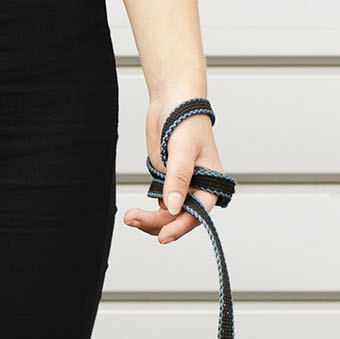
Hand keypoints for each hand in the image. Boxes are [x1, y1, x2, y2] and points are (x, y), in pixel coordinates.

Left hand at [121, 101, 224, 244]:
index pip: (198, 212)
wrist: (172, 102)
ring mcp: (180, 187)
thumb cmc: (187, 121)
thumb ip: (178, 179)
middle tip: (134, 219)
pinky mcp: (165, 182)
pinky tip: (134, 213)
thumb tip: (173, 206)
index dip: (181, 226)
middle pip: (180, 217)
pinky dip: (146, 212)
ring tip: (130, 217)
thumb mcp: (182, 151)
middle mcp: (197, 188)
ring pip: (167, 215)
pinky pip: (158, 204)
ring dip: (149, 220)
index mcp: (210, 183)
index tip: (163, 235)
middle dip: (158, 223)